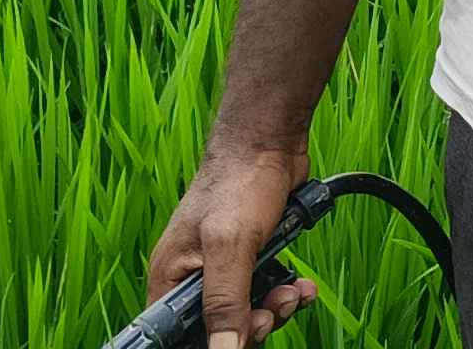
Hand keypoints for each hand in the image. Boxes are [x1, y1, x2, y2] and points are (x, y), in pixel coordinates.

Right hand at [143, 136, 318, 347]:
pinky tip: (301, 286)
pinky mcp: (251, 261)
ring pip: (247, 315)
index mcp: (172, 277)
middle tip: (272, 311)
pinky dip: (286, 293)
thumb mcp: (230, 247)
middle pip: (218, 329)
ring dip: (276, 309)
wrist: (270, 144)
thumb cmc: (237, 183)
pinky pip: (267, 293)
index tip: (235, 340)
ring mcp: (223, 270)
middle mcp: (193, 277)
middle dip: (251, 326)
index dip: (207, 343)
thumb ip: (225, 302)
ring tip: (293, 292)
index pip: (177, 334)